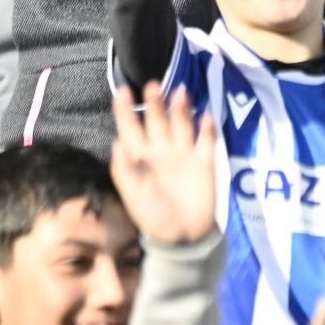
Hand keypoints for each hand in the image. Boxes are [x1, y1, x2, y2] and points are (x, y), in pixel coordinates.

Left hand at [110, 82, 217, 244]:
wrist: (184, 238)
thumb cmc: (153, 216)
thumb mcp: (133, 196)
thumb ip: (124, 171)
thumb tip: (116, 143)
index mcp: (140, 157)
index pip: (130, 128)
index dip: (125, 110)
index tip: (122, 91)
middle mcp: (161, 150)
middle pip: (157, 120)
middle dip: (154, 103)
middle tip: (152, 86)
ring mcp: (184, 154)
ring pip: (182, 124)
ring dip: (181, 108)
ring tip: (180, 92)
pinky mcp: (205, 162)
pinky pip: (207, 140)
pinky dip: (208, 128)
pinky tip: (206, 117)